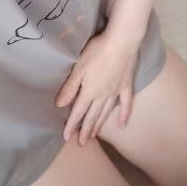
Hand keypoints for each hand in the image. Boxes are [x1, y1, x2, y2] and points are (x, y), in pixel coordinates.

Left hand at [55, 26, 141, 144]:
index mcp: (89, 92)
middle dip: (85, 130)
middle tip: (82, 143)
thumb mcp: (79, 68)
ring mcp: (116, 91)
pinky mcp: (126, 85)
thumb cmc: (97, 51)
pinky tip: (122, 125)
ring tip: (94, 136)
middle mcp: (103, 95)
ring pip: (105, 112)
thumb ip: (70, 87)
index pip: (78, 112)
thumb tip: (60, 105)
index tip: (66, 137)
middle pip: (92, 116)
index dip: (72, 125)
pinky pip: (126, 104)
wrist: (121, 42)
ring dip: (99, 125)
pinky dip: (124, 115)